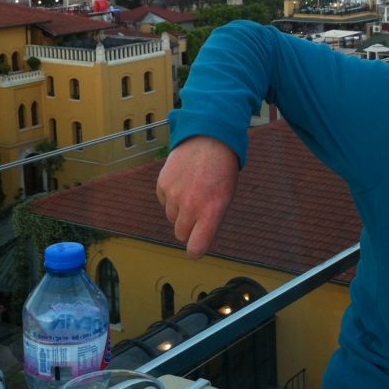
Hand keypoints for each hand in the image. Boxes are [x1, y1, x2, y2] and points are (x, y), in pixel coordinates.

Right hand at [156, 136, 238, 258]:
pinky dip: (171, 197)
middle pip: (181, 234)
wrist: (208, 138)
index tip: (196, 248)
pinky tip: (182, 182)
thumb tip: (200, 240)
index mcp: (211, 211)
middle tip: (198, 210)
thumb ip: (212, 219)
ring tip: (192, 190)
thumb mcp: (226, 197)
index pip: (196, 246)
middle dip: (189, 227)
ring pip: (171, 217)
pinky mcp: (162, 184)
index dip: (195, 250)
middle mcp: (190, 205)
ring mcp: (174, 194)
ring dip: (179, 210)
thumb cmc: (221, 169)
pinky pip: (164, 201)